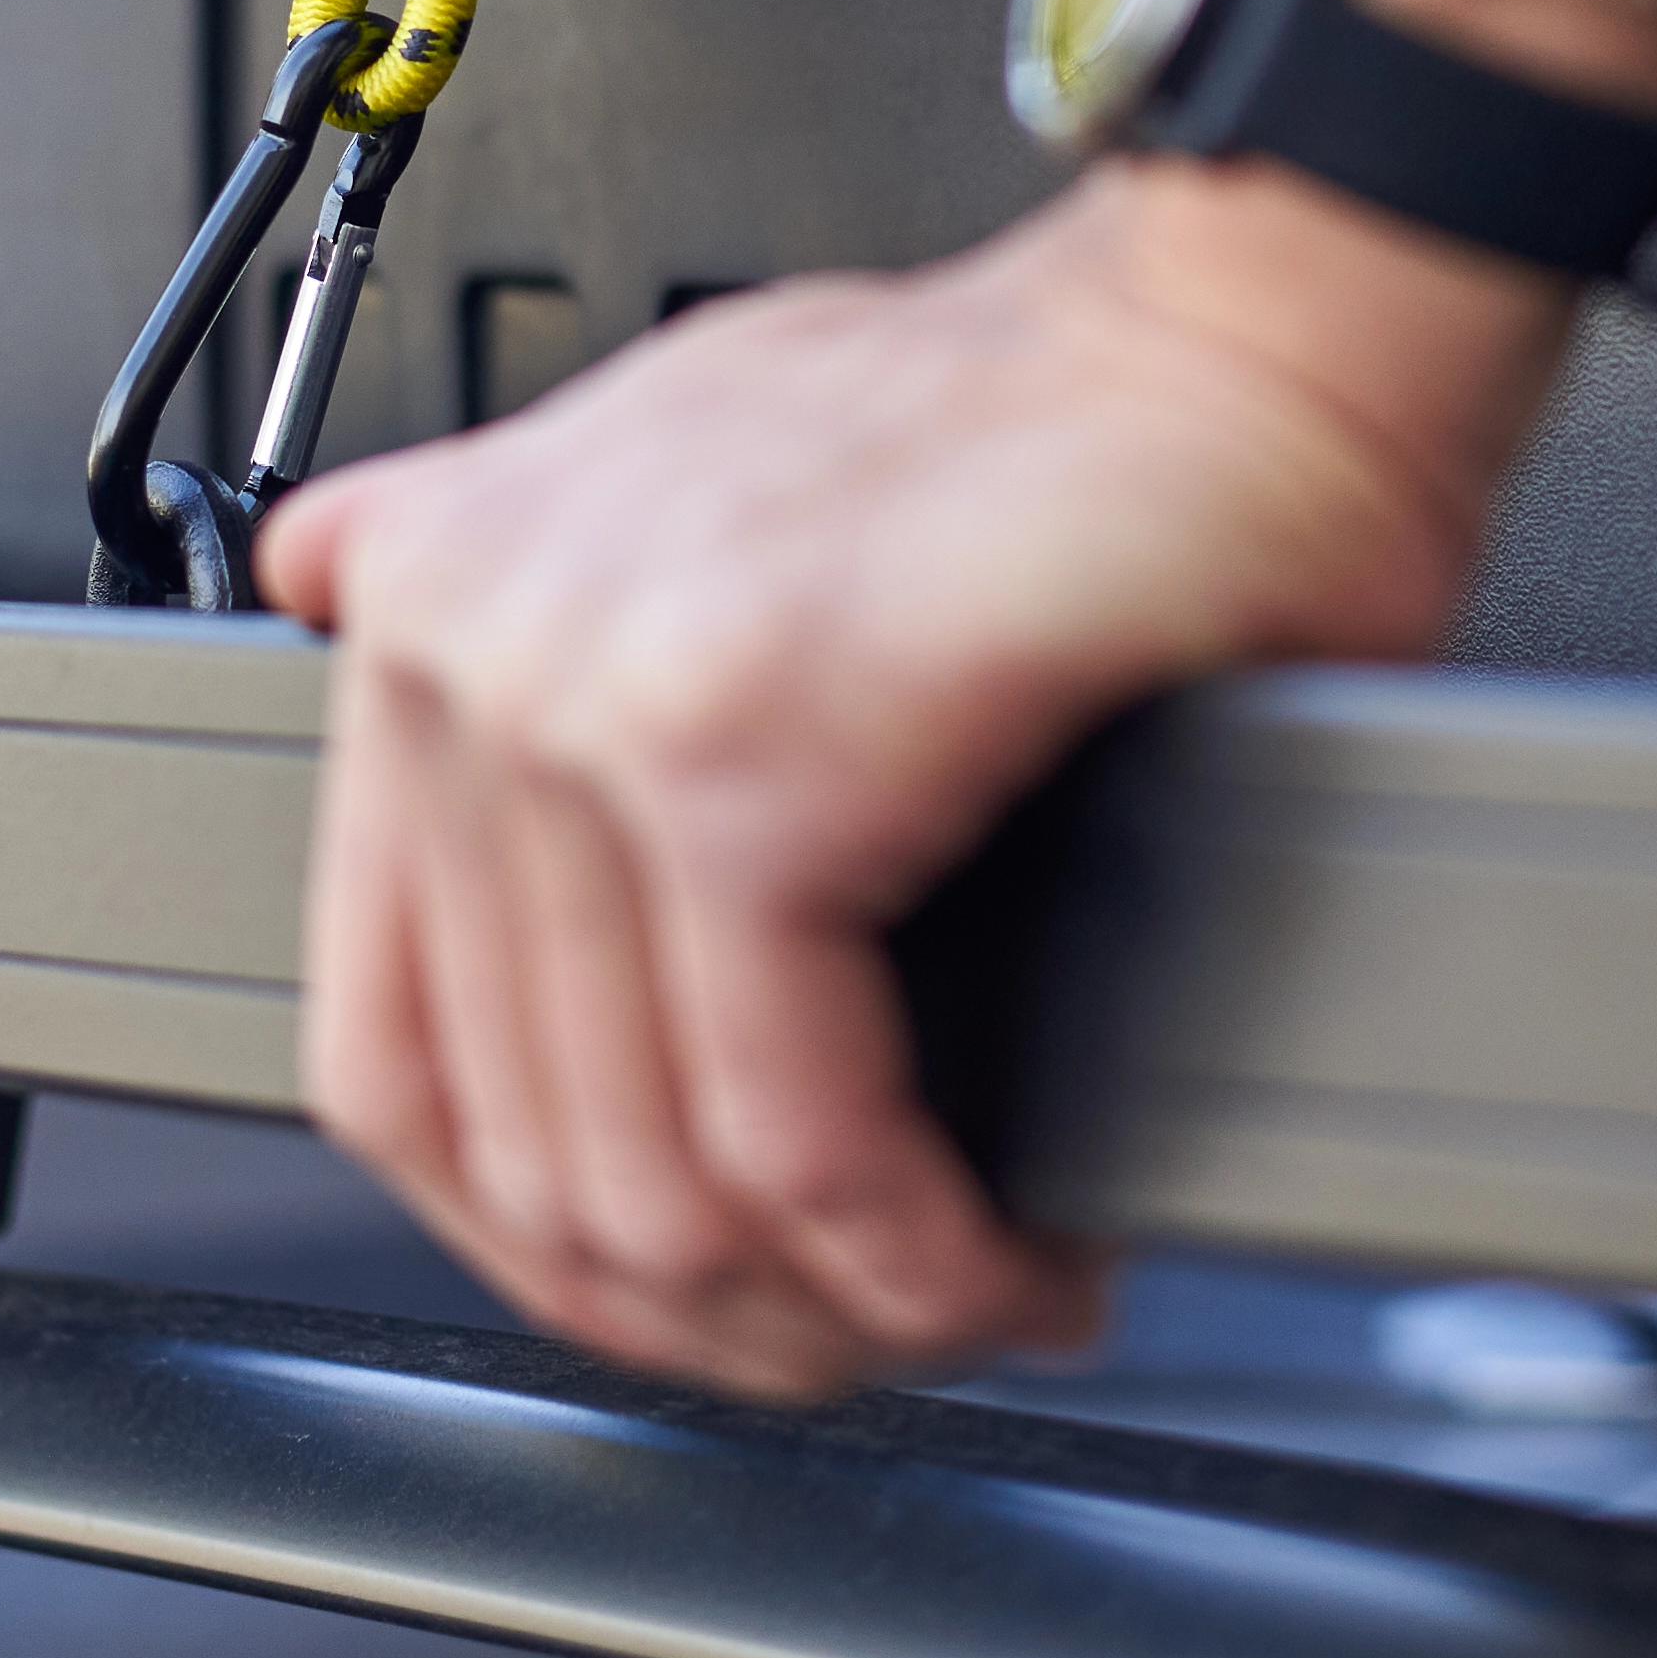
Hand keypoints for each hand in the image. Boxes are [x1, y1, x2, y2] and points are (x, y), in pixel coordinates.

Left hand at [259, 0, 1656, 1397]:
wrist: (1262, 319)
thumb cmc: (1073, 414)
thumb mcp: (742, 491)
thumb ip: (571, 620)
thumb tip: (461, 754)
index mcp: (440, 588)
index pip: (394, 1034)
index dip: (541, 1234)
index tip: (694, 1292)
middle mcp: (470, 628)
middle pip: (509, 1133)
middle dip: (706, 1310)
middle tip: (869, 1338)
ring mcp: (584, 688)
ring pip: (641, 1159)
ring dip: (819, 1307)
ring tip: (957, 1312)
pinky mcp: (744, 756)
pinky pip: (788, 1124)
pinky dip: (906, 1245)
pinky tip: (999, 1257)